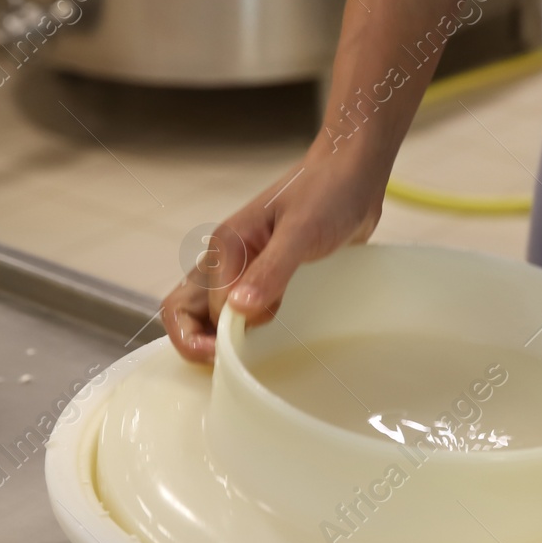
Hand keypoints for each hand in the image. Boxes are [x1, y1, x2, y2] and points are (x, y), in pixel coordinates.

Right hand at [163, 138, 388, 361]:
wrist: (354, 174)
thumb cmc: (328, 193)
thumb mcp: (302, 232)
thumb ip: (271, 271)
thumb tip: (239, 310)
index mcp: (226, 246)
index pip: (202, 308)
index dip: (214, 337)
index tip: (237, 357)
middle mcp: (227, 258)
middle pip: (187, 310)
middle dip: (196, 343)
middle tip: (231, 367)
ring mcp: (245, 268)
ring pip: (212, 313)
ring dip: (221, 339)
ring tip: (250, 360)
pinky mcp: (267, 276)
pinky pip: (243, 309)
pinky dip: (245, 330)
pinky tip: (268, 342)